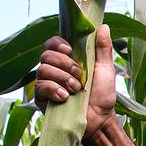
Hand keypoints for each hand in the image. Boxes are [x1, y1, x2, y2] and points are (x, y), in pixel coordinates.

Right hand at [35, 23, 116, 139]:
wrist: (100, 119)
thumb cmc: (103, 95)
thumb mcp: (106, 69)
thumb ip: (103, 48)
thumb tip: (103, 26)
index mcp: (67, 61)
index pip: (52, 44)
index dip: (58, 43)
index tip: (71, 51)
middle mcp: (54, 70)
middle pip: (46, 55)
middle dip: (64, 64)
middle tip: (79, 75)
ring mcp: (47, 84)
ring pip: (42, 70)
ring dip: (62, 78)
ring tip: (76, 89)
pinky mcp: (42, 99)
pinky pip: (40, 87)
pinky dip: (54, 89)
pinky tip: (65, 97)